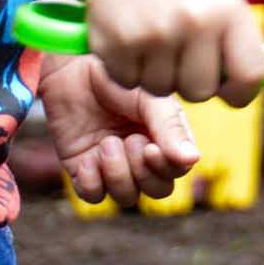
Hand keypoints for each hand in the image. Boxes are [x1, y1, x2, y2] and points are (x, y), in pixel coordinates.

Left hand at [39, 54, 199, 206]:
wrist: (70, 68)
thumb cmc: (114, 77)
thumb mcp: (148, 97)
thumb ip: (169, 126)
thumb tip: (192, 159)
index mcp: (162, 138)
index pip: (177, 170)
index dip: (166, 167)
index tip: (150, 147)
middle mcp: (141, 157)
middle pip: (157, 190)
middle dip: (144, 173)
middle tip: (130, 141)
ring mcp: (112, 165)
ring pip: (126, 196)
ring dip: (118, 174)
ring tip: (107, 143)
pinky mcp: (84, 170)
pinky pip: (93, 195)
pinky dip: (92, 182)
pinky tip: (88, 157)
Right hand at [82, 0, 263, 106]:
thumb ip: (232, 41)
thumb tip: (241, 92)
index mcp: (228, 10)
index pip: (250, 76)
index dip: (240, 92)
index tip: (228, 90)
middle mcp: (195, 22)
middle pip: (200, 93)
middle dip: (188, 82)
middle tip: (177, 53)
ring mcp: (156, 33)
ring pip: (160, 89)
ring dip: (154, 73)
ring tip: (150, 39)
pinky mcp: (119, 42)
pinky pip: (128, 81)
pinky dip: (126, 67)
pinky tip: (128, 37)